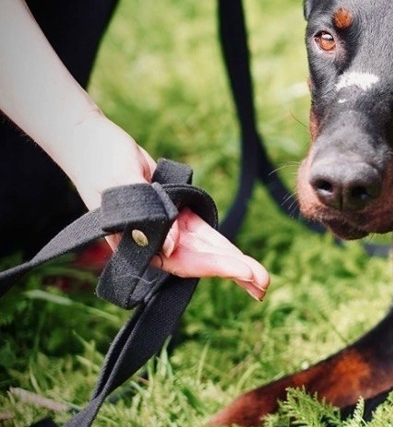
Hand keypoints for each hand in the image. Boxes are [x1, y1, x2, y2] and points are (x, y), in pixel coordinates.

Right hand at [64, 116, 269, 300]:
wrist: (94, 141)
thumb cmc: (101, 163)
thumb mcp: (121, 185)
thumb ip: (145, 216)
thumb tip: (170, 249)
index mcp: (135, 242)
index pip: (179, 261)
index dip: (211, 267)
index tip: (240, 270)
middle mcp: (153, 240)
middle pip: (198, 261)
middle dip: (231, 272)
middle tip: (263, 285)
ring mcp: (166, 227)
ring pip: (205, 250)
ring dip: (231, 263)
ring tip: (261, 279)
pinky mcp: (175, 212)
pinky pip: (202, 232)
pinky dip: (221, 245)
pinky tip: (241, 258)